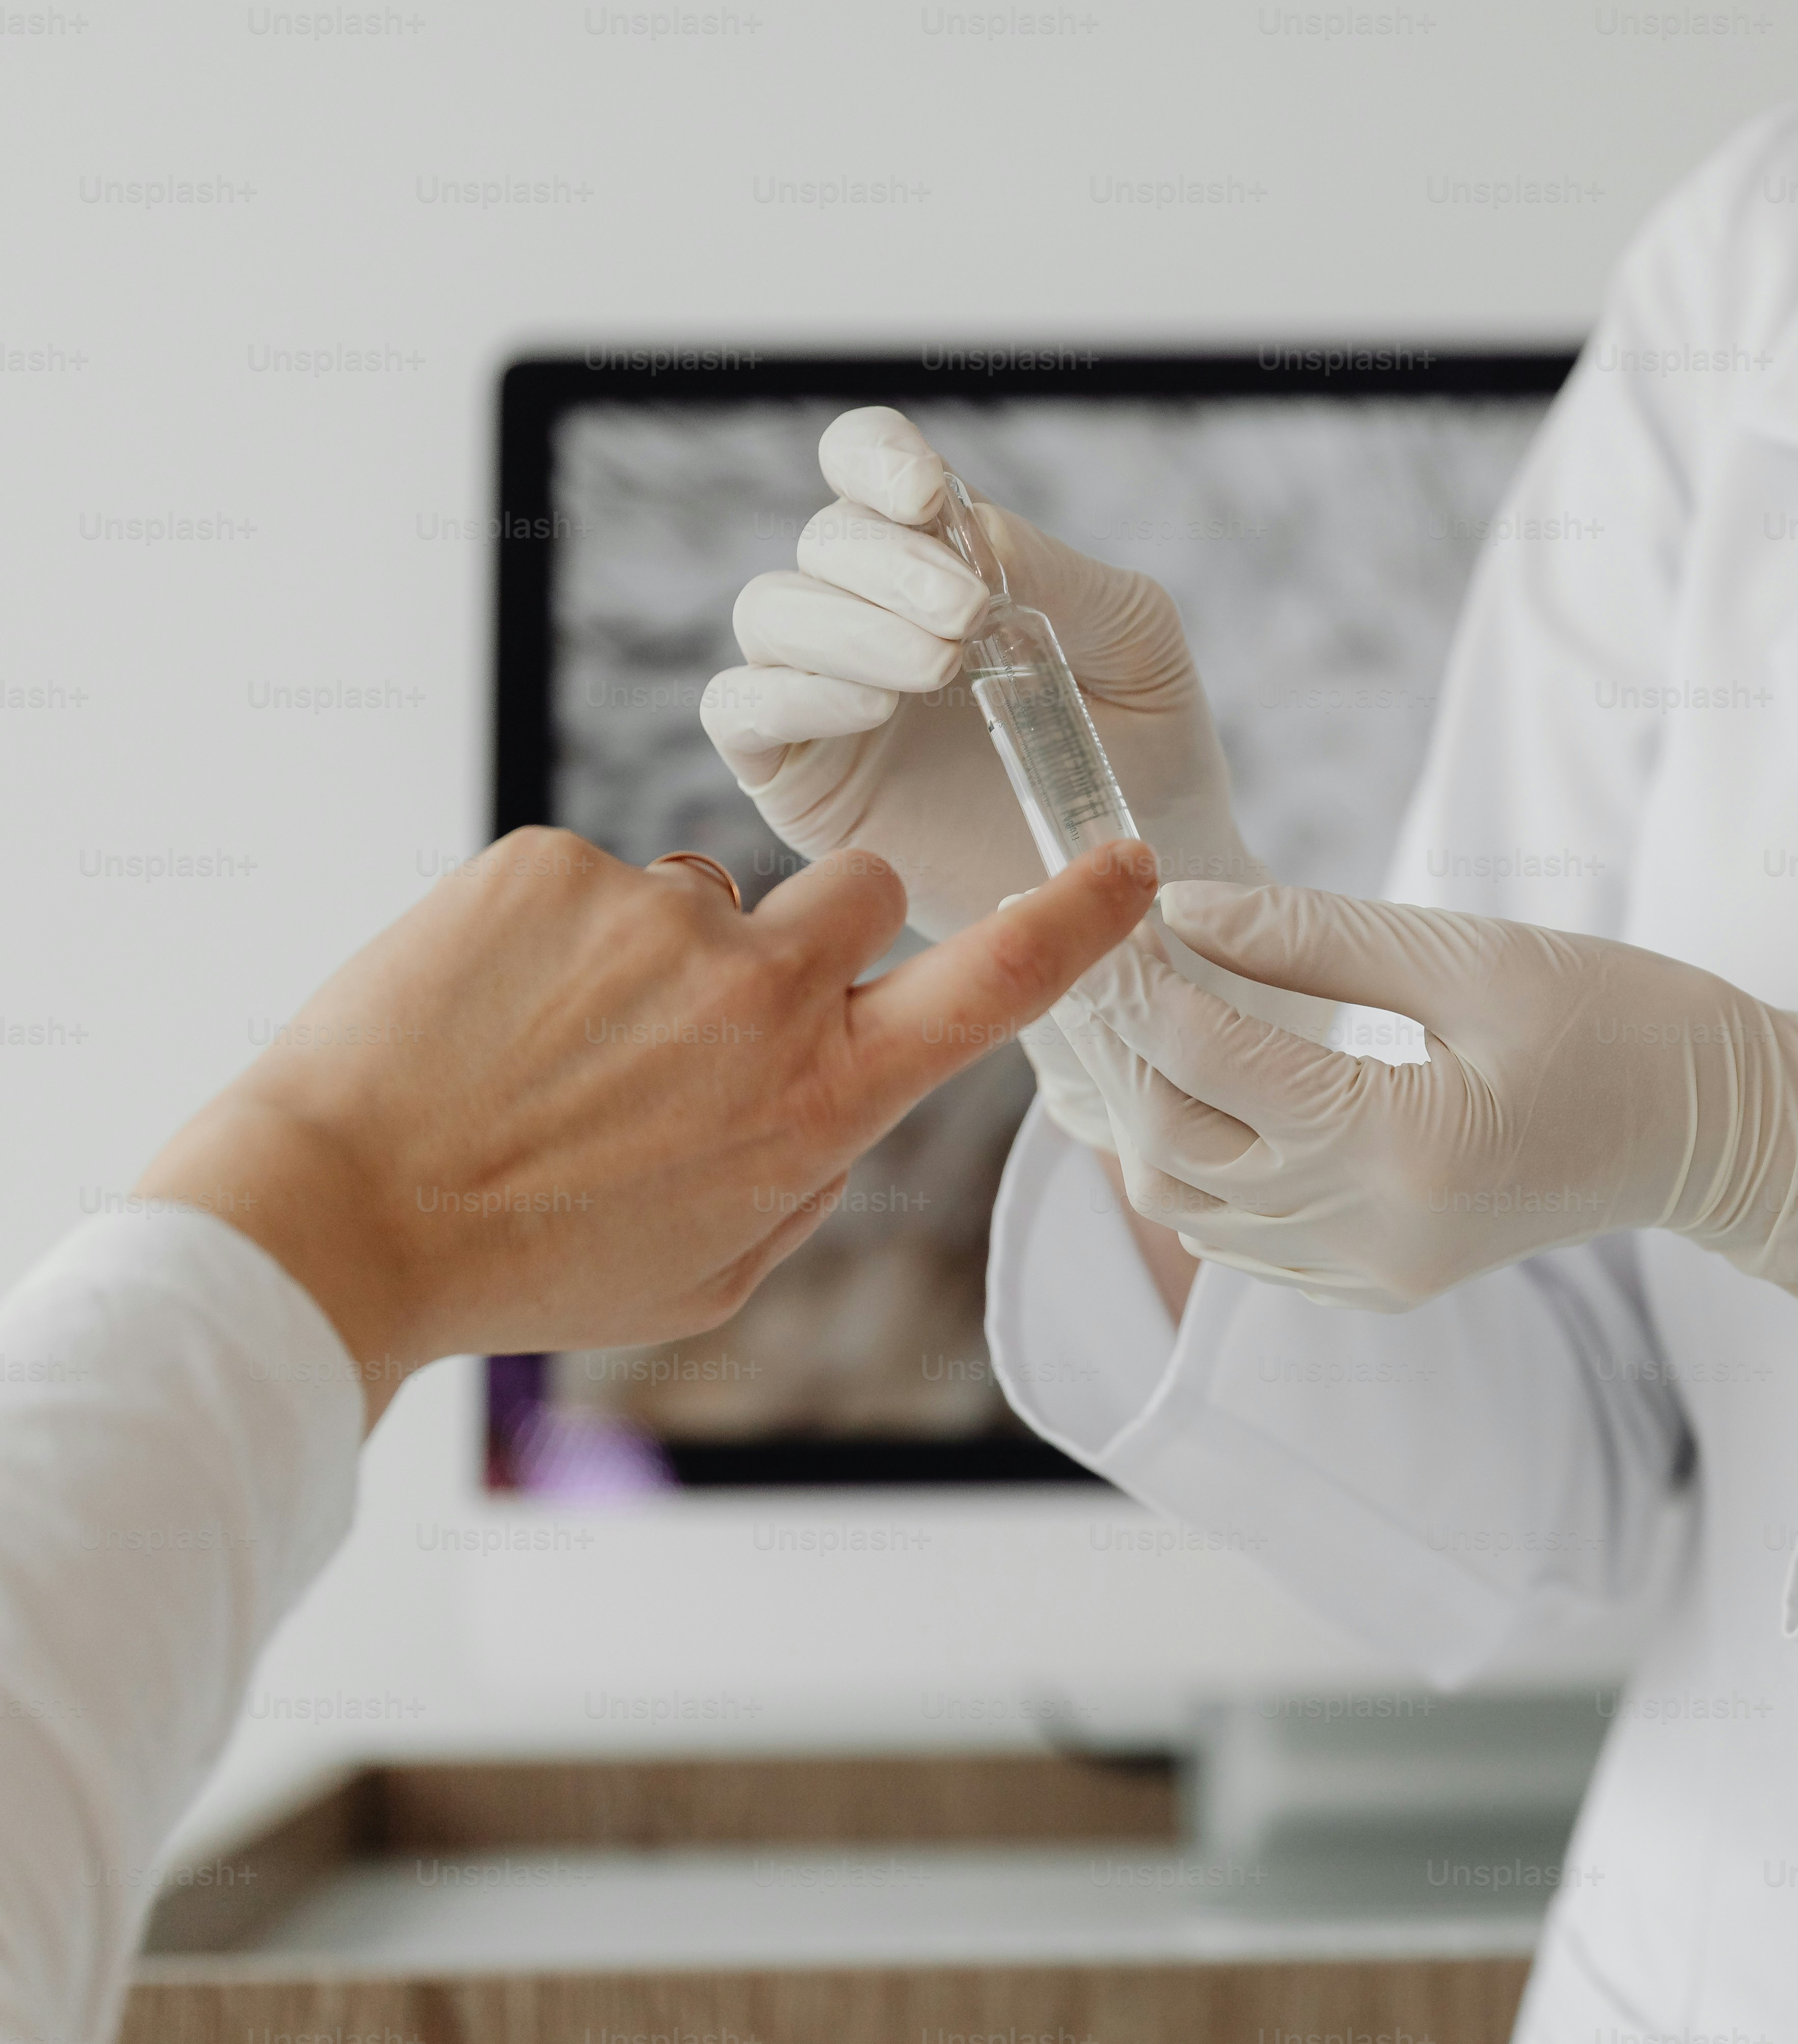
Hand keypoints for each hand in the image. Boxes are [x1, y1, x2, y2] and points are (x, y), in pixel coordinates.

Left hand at [131, 830, 1158, 1425]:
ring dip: (660, 954)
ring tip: (553, 1047)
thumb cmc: (532, 1264)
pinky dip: (550, 937)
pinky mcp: (549, 866)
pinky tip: (490, 1016)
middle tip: (724, 1004)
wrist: (337, 1216)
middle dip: (823, 931)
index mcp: (823, 1099)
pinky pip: (589, 880)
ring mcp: (657, 917)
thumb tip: (837, 1092)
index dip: (1080, 915)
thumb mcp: (716, 1268)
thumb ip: (809, 1168)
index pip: (998, 979)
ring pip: (706, 894)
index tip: (1129, 862)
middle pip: (865, 890)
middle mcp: (763, 994)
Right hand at [699, 405, 1260, 936]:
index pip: (867, 466)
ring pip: (772, 612)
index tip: (927, 495)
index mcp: (941, 560)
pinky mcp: (794, 776)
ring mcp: (821, 692)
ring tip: (940, 667)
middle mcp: (868, 613)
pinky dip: (796, 691)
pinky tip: (875, 706)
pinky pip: (741, 708)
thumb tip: (970, 531)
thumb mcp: (1131, 637)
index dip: (876, 457)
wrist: (1149, 873)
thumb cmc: (1148, 747)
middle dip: (891, 565)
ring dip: (853, 625)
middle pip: (823, 541)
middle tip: (969, 615)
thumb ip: (1056, 570)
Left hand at [1047, 882, 1797, 1325]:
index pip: (1210, 1057)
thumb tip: (1182, 907)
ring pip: (1190, 1206)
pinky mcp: (1381, 1284)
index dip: (1140, 975)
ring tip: (1154, 1013)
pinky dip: (1207, 1166)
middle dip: (1127, 1047)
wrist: (1713, 1127)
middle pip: (1174, 1146)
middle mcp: (1375, 1231)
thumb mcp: (1471, 954)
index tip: (1110, 904)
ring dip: (1156, 1109)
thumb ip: (1316, 935)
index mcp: (1404, 1143)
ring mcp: (1375, 1272)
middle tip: (1108, 955)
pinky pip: (1243, 1242)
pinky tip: (1219, 1088)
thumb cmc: (1617, 1018)